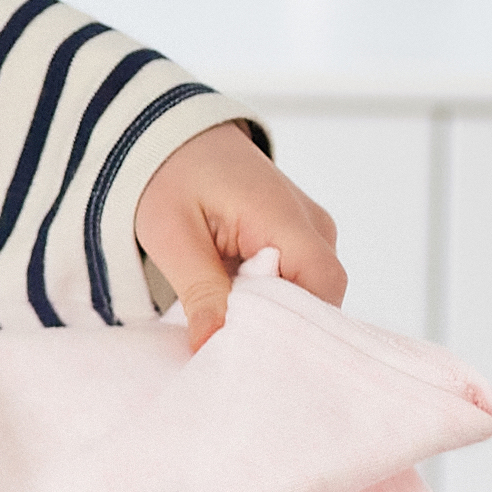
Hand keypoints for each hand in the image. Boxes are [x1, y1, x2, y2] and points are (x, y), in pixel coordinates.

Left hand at [136, 119, 344, 338]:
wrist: (172, 135)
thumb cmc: (169, 174)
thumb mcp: (172, 235)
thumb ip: (200, 291)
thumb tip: (211, 347)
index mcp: (285, 216)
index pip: (322, 287)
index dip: (296, 328)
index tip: (254, 356)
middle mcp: (313, 225)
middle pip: (320, 298)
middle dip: (281, 331)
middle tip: (233, 354)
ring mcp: (309, 231)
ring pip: (308, 295)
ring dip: (271, 316)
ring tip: (227, 329)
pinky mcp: (296, 238)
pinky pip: (295, 281)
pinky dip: (267, 300)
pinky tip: (233, 309)